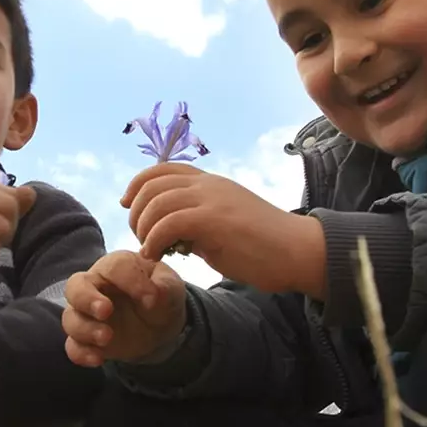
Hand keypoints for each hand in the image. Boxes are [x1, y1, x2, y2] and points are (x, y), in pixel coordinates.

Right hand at [62, 250, 186, 365]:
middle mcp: (94, 287)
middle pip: (75, 286)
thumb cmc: (161, 295)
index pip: (113, 267)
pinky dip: (81, 354)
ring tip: (107, 337)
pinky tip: (98, 359)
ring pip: (70, 318)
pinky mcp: (87, 340)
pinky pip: (73, 346)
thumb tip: (154, 296)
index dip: (130, 281)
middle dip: (86, 299)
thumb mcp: (170, 286)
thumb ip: (164, 286)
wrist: (160, 325)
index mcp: (116, 267)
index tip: (151, 299)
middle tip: (106, 311)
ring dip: (85, 328)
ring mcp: (87, 314)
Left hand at [123, 163, 326, 296]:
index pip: (162, 169)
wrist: (298, 252)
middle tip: (141, 238)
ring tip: (149, 250)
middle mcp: (209, 185)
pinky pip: (168, 223)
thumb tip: (170, 234)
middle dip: (136, 212)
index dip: (137, 184)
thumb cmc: (264, 247)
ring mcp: (212, 200)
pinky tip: (157, 256)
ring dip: (143, 228)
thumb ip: (197, 224)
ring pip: (156, 202)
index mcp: (211, 183)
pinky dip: (154, 241)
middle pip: (152, 184)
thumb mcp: (223, 227)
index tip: (128, 205)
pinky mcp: (215, 220)